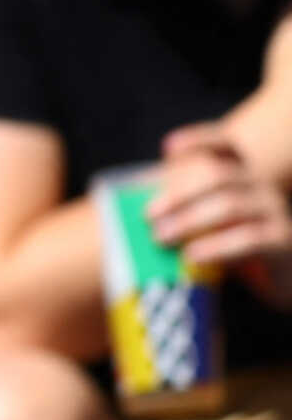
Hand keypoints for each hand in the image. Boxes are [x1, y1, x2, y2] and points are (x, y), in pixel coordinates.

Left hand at [150, 124, 291, 304]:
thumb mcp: (210, 222)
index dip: (198, 140)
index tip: (167, 148)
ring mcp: (275, 209)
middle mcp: (261, 184)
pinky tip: (193, 256)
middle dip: (178, 193)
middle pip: (217, 174)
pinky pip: (248, 239)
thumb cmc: (238, 247)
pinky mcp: (284, 239)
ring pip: (229, 205)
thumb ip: (185, 207)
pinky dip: (216, 247)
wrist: (282, 279)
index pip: (225, 144)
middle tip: (148, 215)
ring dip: (189, 220)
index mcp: (242, 173)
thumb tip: (141, 201)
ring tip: (162, 237)